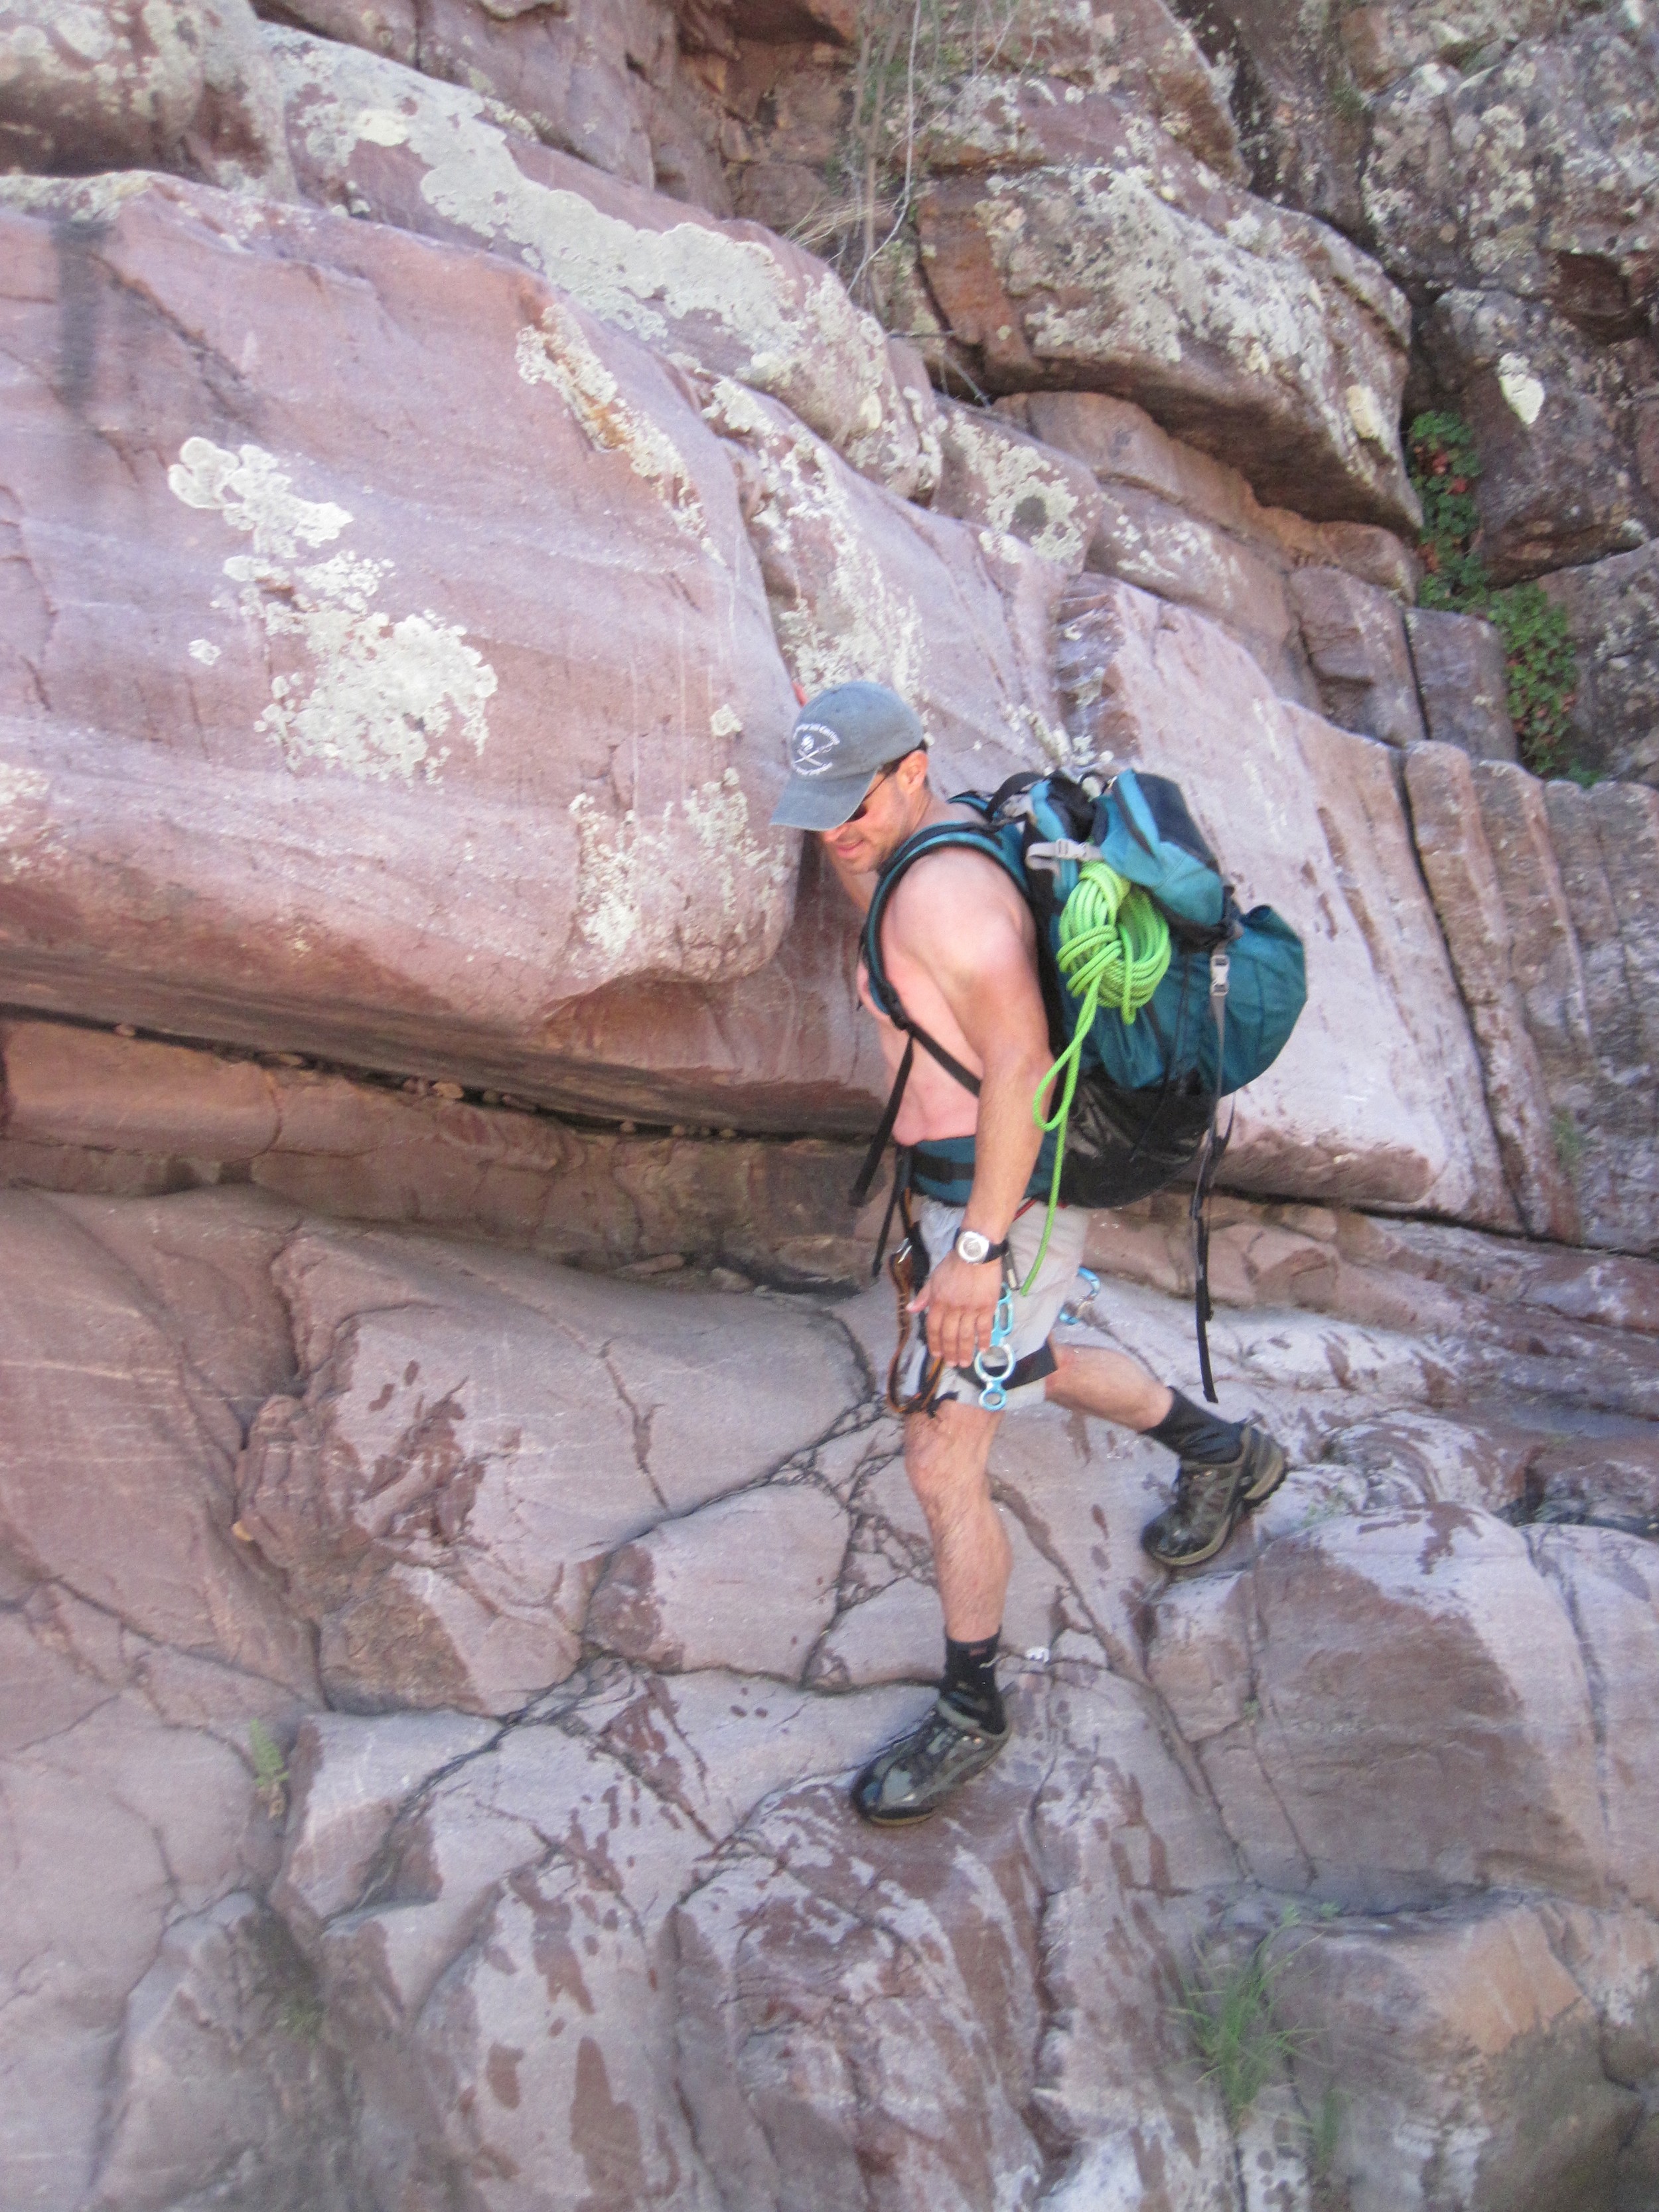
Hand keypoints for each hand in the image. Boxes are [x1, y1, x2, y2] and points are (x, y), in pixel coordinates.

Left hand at [909, 1251, 1004, 1368]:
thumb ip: (924, 1296)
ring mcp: (971, 1309)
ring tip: (965, 1363)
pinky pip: (985, 1328)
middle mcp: (953, 1308)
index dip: (934, 1344)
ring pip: (967, 1336)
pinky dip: (984, 1340)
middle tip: (953, 1364)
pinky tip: (983, 1349)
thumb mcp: (934, 1278)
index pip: (933, 1328)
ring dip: (965, 1351)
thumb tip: (911, 1310)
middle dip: (950, 1352)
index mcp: (938, 1301)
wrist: (976, 1252)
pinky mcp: (987, 1307)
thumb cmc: (954, 1264)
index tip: (937, 1355)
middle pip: (950, 1336)